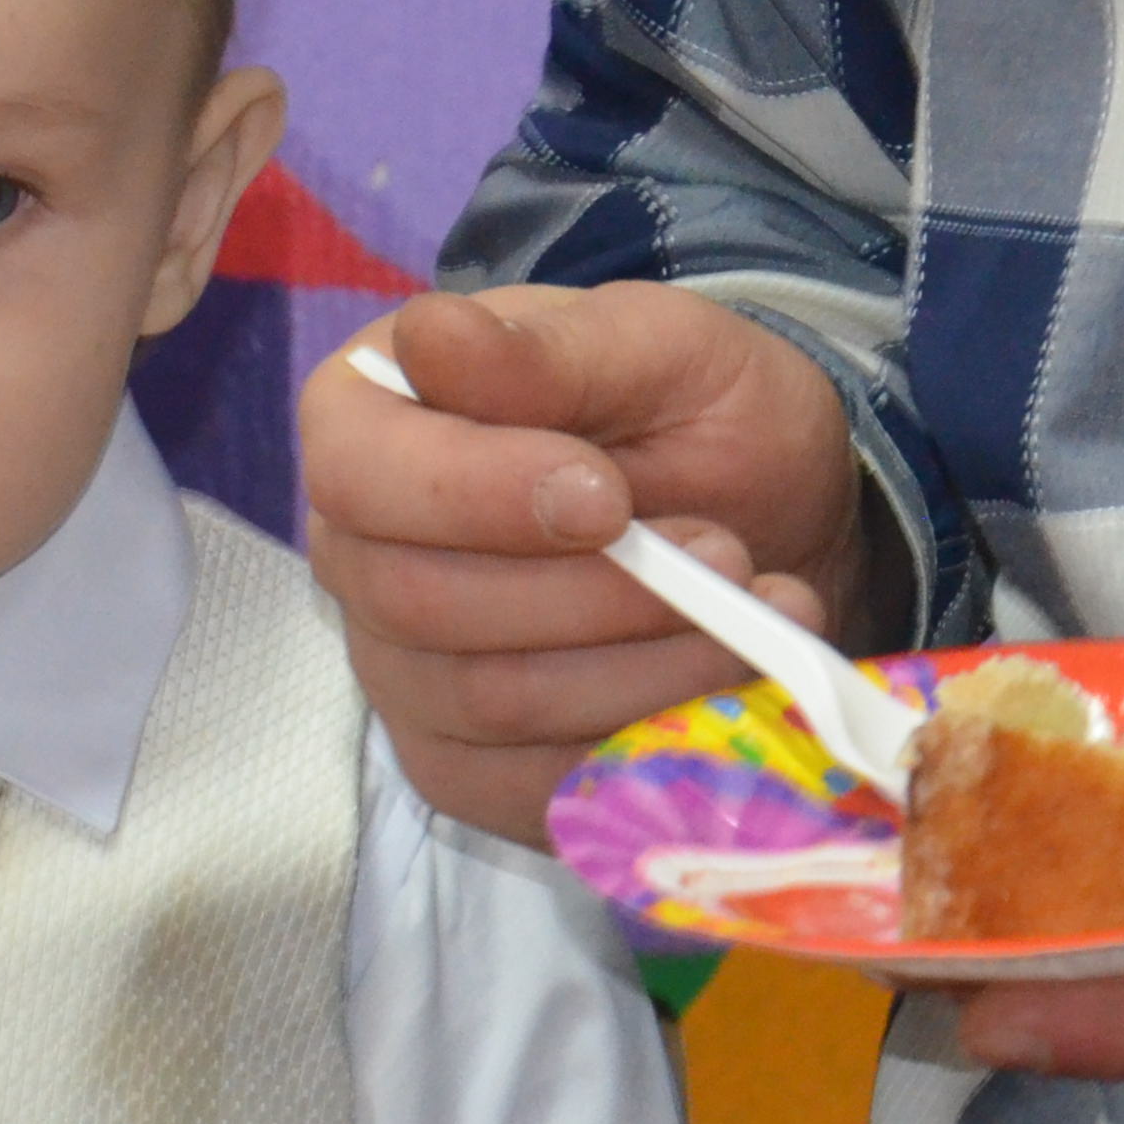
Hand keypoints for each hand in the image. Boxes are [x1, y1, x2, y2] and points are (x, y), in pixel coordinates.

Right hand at [301, 284, 884, 840]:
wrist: (765, 512)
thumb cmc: (691, 408)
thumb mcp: (656, 346)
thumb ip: (550, 352)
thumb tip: (431, 336)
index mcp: (370, 420)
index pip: (359, 474)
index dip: (474, 494)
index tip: (606, 494)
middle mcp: (358, 555)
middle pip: (423, 603)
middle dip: (597, 591)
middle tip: (727, 553)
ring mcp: (403, 674)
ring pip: (491, 703)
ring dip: (645, 664)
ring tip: (757, 609)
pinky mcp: (467, 770)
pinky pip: (532, 787)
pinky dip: (646, 741)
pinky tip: (728, 683)